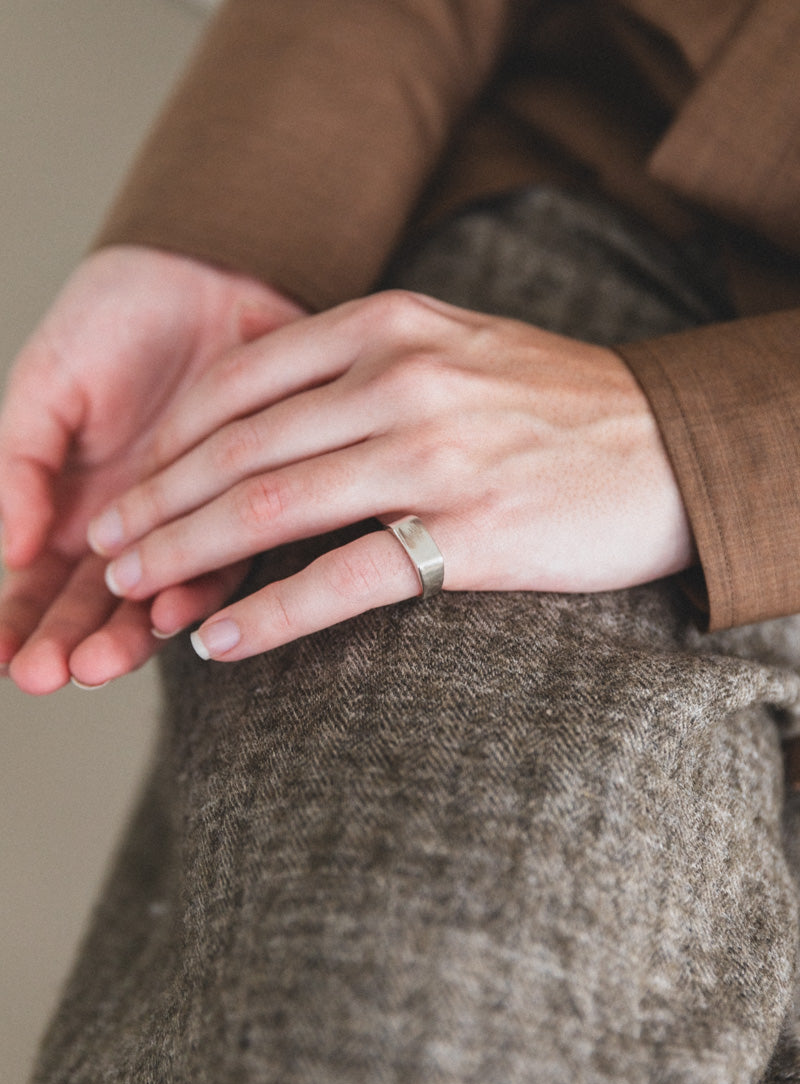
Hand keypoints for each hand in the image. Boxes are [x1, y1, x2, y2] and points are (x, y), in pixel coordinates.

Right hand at [0, 245, 303, 692]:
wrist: (202, 276)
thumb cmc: (109, 326)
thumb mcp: (44, 388)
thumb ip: (20, 465)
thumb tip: (11, 548)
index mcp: (65, 505)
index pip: (32, 583)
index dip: (14, 624)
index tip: (6, 660)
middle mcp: (124, 527)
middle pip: (88, 606)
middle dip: (67, 642)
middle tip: (52, 673)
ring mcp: (182, 522)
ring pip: (151, 597)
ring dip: (124, 634)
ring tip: (101, 660)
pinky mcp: (241, 507)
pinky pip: (221, 560)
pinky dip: (195, 589)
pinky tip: (175, 613)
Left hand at [87, 289, 693, 663]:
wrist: (671, 445)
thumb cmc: (557, 403)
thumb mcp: (454, 346)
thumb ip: (364, 363)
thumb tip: (266, 418)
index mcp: (390, 325)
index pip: (237, 382)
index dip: (165, 441)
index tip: (127, 486)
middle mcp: (403, 380)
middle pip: (237, 448)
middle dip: (153, 504)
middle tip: (104, 548)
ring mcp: (436, 456)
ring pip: (271, 508)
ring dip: (185, 555)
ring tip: (134, 594)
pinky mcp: (473, 534)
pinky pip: (345, 579)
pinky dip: (270, 615)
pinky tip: (221, 641)